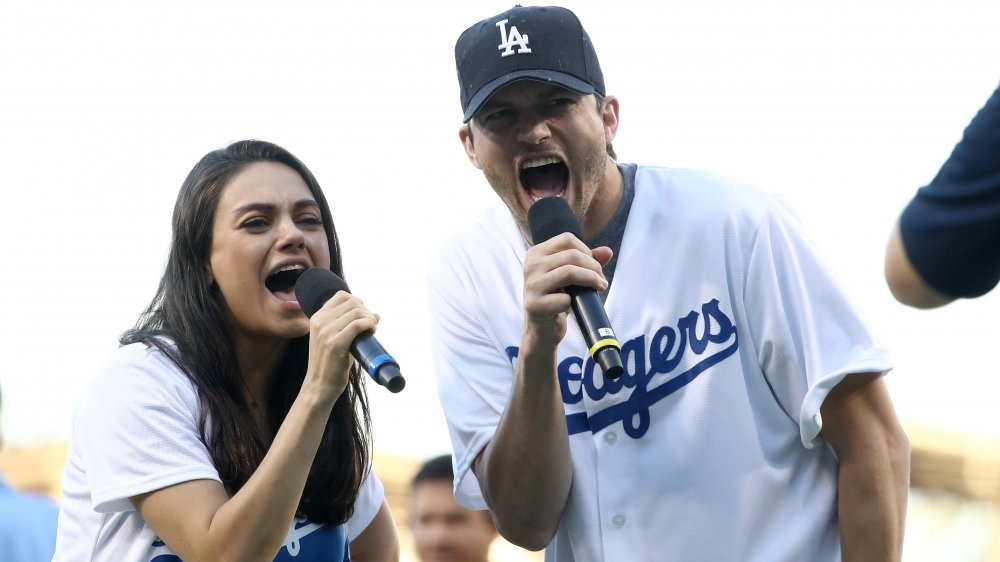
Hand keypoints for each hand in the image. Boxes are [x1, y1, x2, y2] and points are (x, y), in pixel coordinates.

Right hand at [304, 291, 378, 400]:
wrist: (319, 386)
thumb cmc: (331, 364)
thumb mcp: (335, 339)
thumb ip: (350, 325)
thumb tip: (376, 315)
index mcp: (317, 318)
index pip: (341, 295)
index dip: (357, 302)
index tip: (363, 315)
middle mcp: (320, 322)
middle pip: (352, 302)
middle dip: (366, 311)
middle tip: (370, 324)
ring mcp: (326, 332)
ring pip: (357, 312)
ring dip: (370, 318)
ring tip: (372, 329)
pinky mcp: (336, 343)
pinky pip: (359, 324)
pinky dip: (370, 325)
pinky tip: (372, 331)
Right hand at [522, 232, 612, 349]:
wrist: (541, 330)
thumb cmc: (556, 299)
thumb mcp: (570, 277)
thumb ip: (587, 261)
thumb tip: (607, 252)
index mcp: (536, 254)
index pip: (567, 239)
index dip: (586, 251)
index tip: (594, 266)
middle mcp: (531, 266)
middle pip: (572, 255)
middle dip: (593, 267)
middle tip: (601, 281)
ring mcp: (531, 285)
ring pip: (569, 272)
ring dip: (591, 280)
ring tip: (599, 288)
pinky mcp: (534, 305)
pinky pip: (565, 298)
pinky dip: (574, 302)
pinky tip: (573, 306)